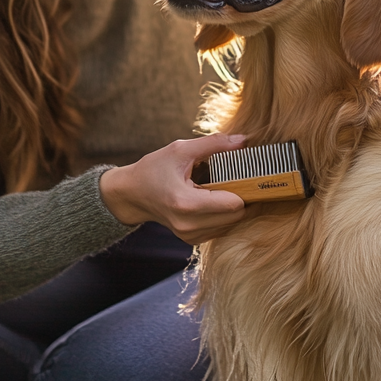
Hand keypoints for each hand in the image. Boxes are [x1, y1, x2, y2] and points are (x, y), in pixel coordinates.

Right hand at [99, 134, 246, 244]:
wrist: (131, 194)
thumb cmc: (153, 169)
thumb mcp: (180, 150)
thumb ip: (213, 144)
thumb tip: (243, 140)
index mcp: (186, 203)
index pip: (233, 204)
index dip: (244, 188)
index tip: (248, 174)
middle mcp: (189, 225)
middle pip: (236, 216)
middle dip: (242, 197)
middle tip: (240, 178)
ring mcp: (190, 235)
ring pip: (231, 224)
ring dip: (233, 207)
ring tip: (225, 187)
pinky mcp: (192, 240)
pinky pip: (221, 229)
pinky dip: (224, 215)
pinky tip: (215, 199)